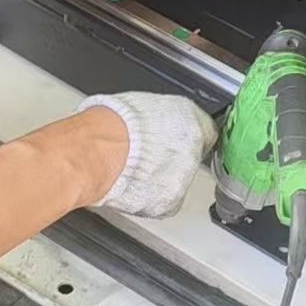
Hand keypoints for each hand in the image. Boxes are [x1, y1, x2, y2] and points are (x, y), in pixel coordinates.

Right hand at [73, 92, 217, 218]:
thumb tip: (163, 118)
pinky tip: (134, 183)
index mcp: (192, 122)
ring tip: (134, 167)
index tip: (178, 141)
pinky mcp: (169, 203)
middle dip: (172, 158)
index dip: (189, 137)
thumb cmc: (113, 124)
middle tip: (148, 154)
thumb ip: (166, 116)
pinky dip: (150, 196)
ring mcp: (182, 180)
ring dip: (160, 178)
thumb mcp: (145, 102)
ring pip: (176, 181)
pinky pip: (163, 201)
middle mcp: (192, 152)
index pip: (208, 132)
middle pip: (191, 159)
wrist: (98, 151)